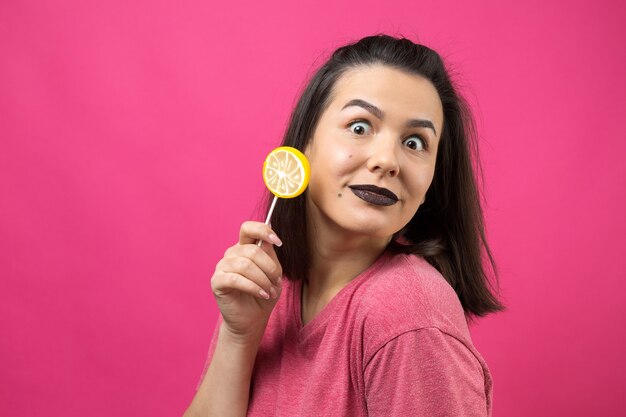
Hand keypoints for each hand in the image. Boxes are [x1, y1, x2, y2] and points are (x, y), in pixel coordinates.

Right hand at [211, 221, 282, 341]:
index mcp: (245, 247)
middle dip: (269, 268)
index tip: (278, 241)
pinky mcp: (217, 281)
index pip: (248, 228)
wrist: (253, 318)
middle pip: (252, 251)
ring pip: (245, 265)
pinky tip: (262, 294)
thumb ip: (269, 256)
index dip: (263, 230)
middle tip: (277, 282)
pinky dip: (253, 287)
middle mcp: (232, 253)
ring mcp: (222, 266)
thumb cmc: (264, 293)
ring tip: (270, 291)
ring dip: (263, 280)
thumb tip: (266, 241)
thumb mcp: (273, 273)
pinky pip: (236, 279)